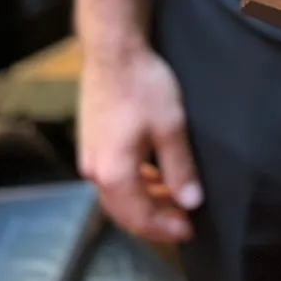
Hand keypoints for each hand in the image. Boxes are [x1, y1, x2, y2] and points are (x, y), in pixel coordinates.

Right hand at [78, 44, 202, 242]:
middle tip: (183, 220)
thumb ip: (180, 168)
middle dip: (154, 219)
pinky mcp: (91, 142)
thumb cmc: (142, 85)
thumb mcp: (171, 127)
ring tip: (174, 197)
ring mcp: (89, 156)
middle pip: (124, 212)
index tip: (189, 229)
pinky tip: (154, 174)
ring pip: (117, 194)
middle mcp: (94, 171)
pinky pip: (112, 176)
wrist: (113, 50)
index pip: (139, 217)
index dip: (165, 228)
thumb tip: (191, 201)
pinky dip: (134, 183)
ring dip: (145, 200)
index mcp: (113, 173)